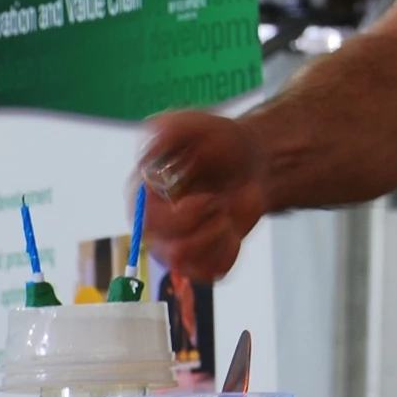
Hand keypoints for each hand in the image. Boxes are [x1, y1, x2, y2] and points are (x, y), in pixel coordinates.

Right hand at [139, 110, 268, 281]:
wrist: (251, 158)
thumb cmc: (217, 141)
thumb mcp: (191, 124)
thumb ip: (166, 130)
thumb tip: (147, 155)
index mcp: (145, 196)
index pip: (149, 222)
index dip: (182, 216)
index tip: (208, 198)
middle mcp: (155, 225)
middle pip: (167, 251)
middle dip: (204, 225)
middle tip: (220, 201)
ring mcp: (176, 243)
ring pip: (184, 266)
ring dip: (215, 239)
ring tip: (226, 216)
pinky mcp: (201, 256)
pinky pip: (210, 273)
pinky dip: (228, 251)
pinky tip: (232, 228)